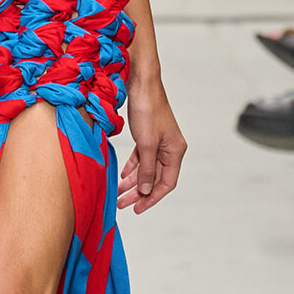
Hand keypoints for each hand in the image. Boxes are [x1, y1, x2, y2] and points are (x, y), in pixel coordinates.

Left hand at [118, 79, 185, 214]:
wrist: (141, 84)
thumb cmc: (148, 109)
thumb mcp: (146, 144)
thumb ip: (147, 169)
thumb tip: (145, 190)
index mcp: (175, 151)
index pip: (166, 183)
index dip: (151, 198)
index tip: (136, 209)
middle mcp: (170, 148)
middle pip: (154, 178)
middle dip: (138, 192)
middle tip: (122, 204)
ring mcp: (159, 142)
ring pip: (146, 168)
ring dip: (133, 181)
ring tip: (118, 192)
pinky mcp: (148, 135)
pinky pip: (141, 157)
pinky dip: (132, 167)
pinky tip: (123, 175)